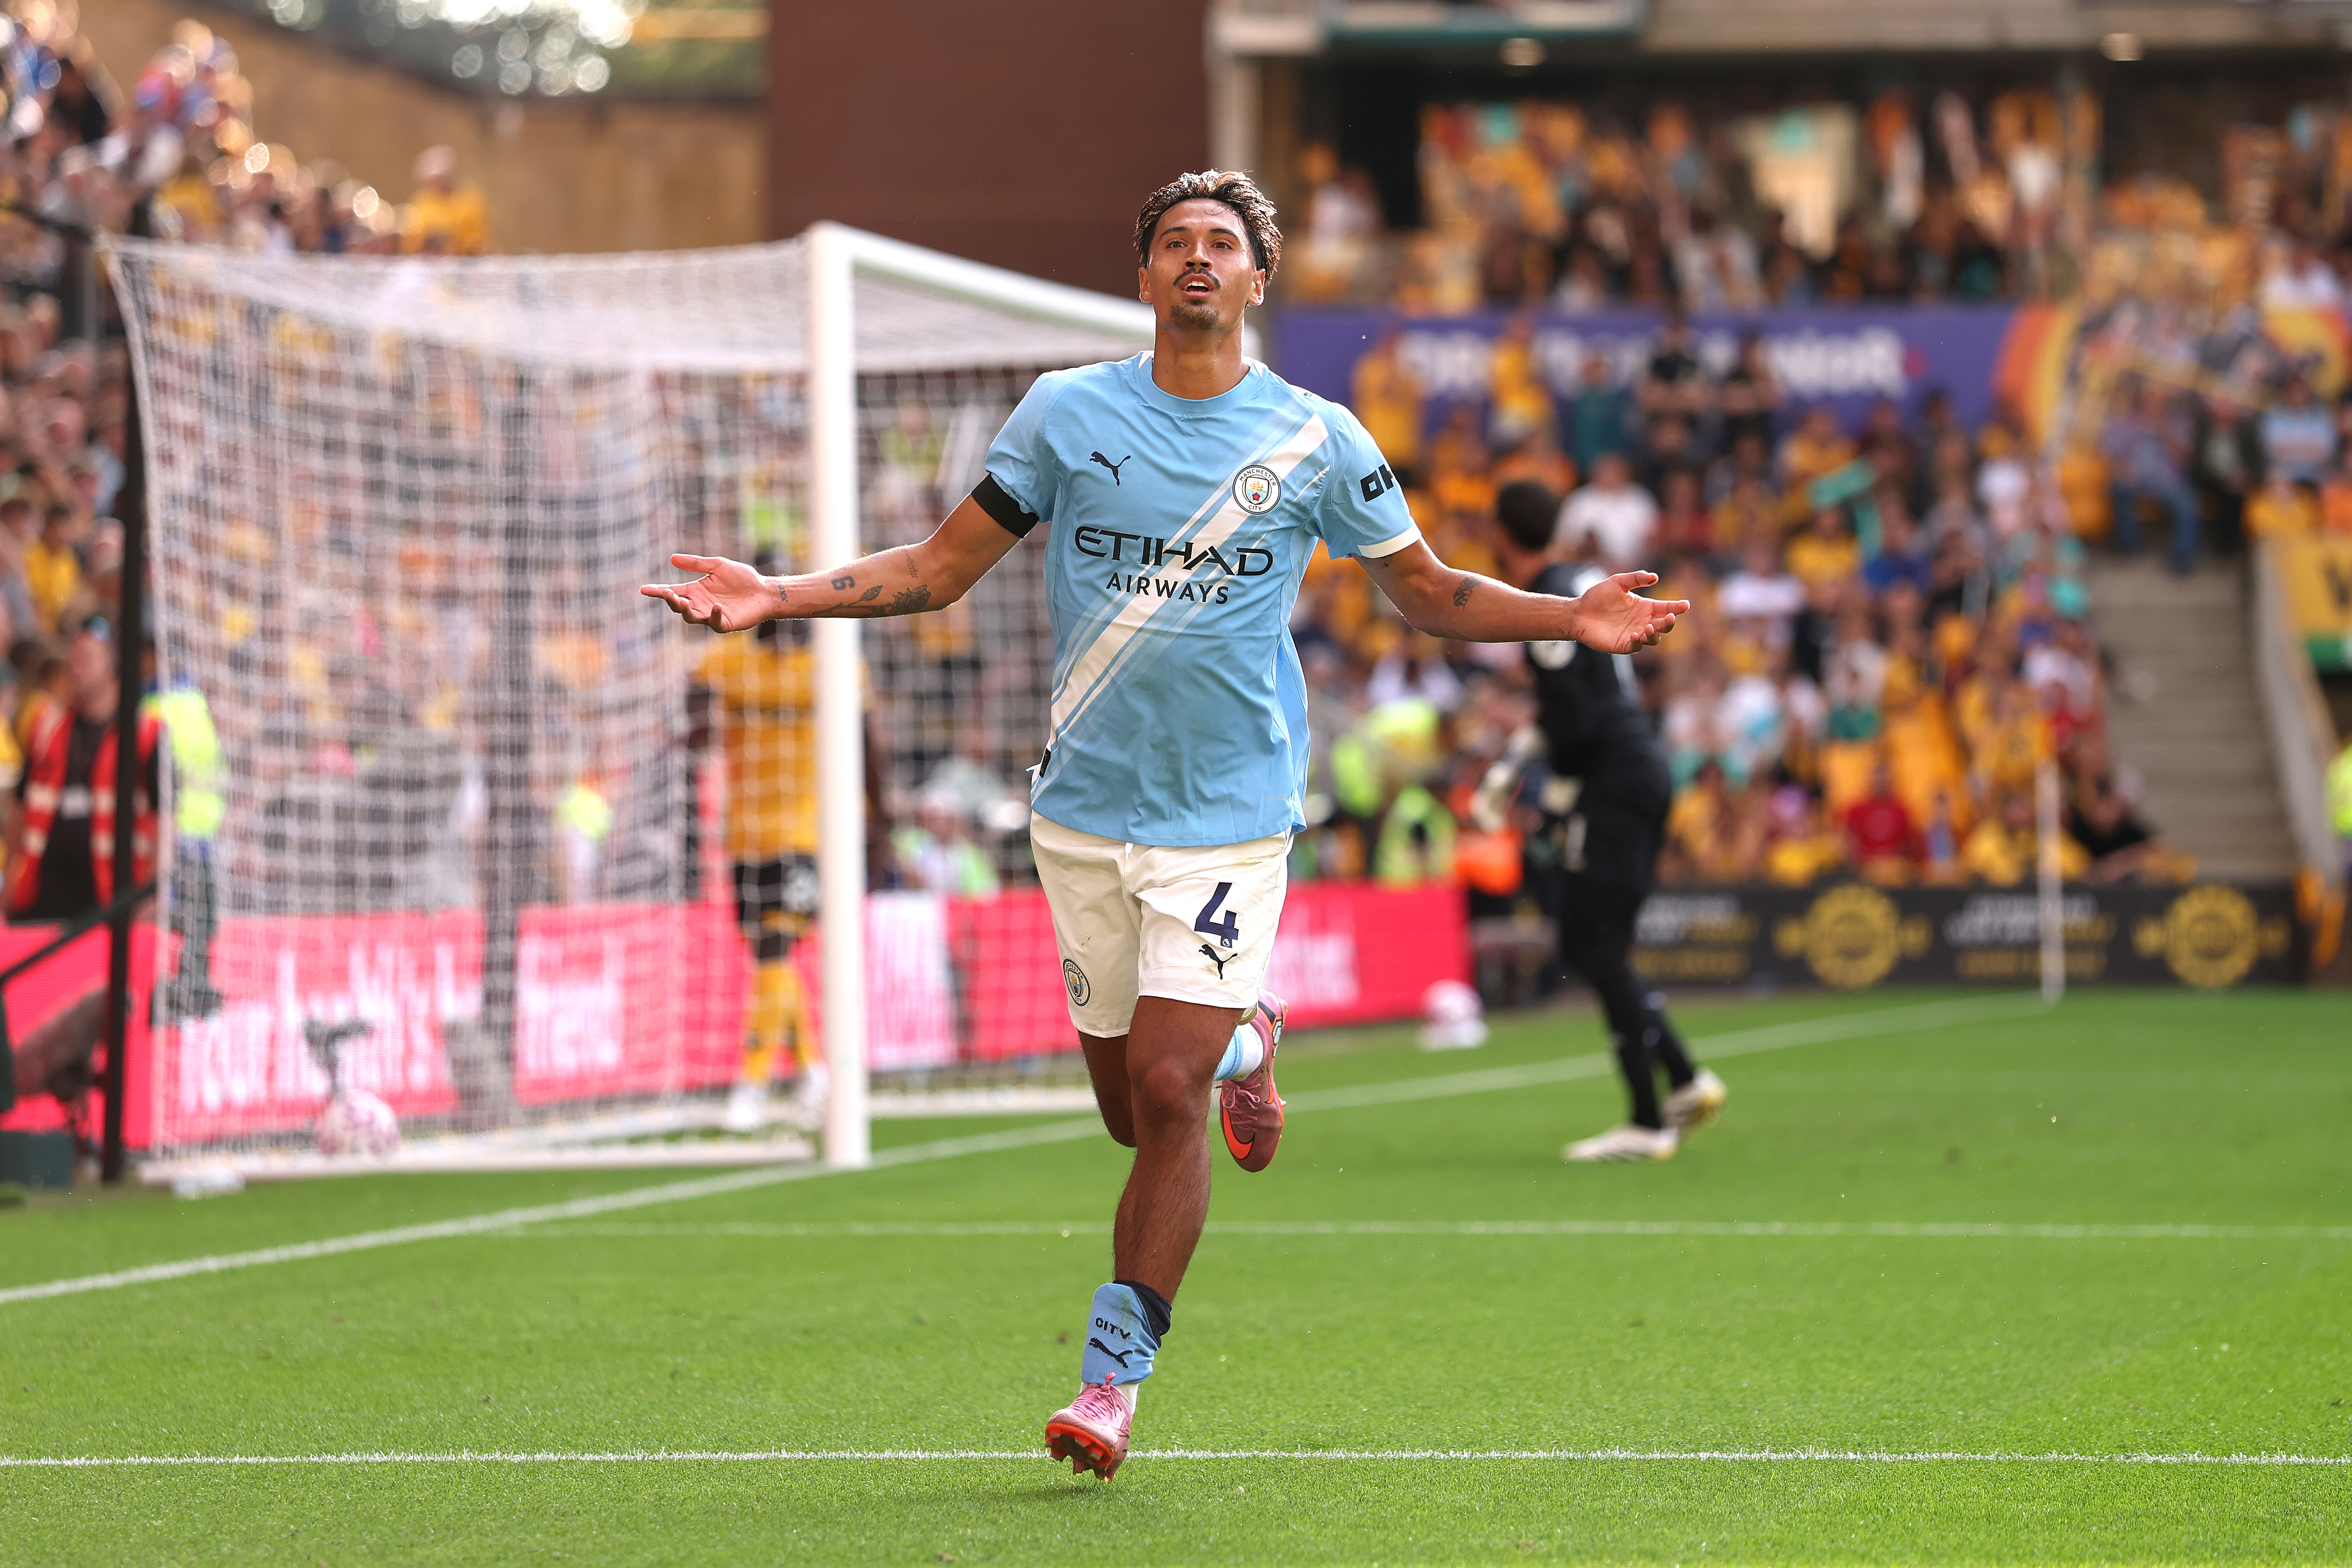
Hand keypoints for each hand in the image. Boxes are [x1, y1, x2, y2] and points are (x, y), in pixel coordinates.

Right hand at [639, 554, 779, 632]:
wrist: (764, 590)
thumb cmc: (742, 578)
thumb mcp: (717, 565)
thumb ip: (696, 563)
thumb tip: (672, 558)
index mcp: (695, 591)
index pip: (672, 591)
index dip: (658, 591)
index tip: (643, 589)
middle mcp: (700, 604)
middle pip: (678, 606)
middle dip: (671, 600)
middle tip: (666, 593)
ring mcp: (711, 615)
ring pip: (691, 617)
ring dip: (686, 610)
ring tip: (683, 602)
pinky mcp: (725, 623)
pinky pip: (715, 623)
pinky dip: (713, 616)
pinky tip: (715, 606)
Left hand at [1570, 571, 1687, 653]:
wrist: (1579, 612)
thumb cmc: (1598, 596)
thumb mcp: (1617, 582)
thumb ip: (1636, 578)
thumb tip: (1655, 577)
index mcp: (1644, 607)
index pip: (1666, 608)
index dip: (1676, 607)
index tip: (1685, 605)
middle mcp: (1642, 621)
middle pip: (1664, 626)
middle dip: (1669, 623)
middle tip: (1669, 617)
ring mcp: (1634, 634)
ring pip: (1654, 638)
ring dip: (1654, 634)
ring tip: (1647, 627)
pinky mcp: (1623, 645)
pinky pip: (1636, 647)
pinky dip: (1639, 642)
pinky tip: (1634, 634)